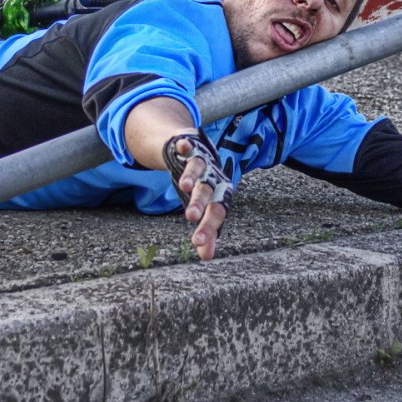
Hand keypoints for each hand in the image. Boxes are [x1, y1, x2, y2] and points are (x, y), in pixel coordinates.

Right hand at [166, 132, 233, 260]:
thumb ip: (206, 231)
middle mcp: (212, 177)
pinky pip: (188, 144)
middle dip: (199, 203)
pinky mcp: (189, 146)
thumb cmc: (201, 185)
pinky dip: (186, 145)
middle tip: (191, 217)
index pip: (217, 213)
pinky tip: (182, 147)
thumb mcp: (202, 208)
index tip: (198, 244)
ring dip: (192, 175)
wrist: (195, 151)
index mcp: (218, 195)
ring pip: (198, 168)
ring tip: (183, 186)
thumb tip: (206, 257)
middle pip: (207, 191)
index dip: (209, 228)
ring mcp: (201, 160)